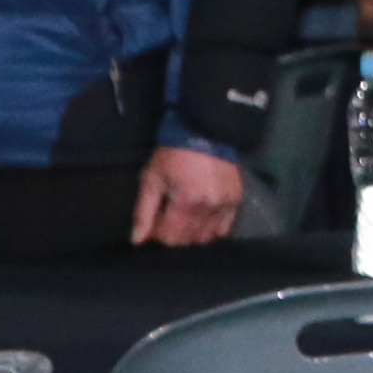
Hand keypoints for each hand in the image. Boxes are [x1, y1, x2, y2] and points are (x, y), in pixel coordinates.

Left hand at [133, 143, 247, 247]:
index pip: (170, 238)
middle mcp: (208, 208)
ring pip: (205, 238)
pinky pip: (224, 230)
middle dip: (173, 235)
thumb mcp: (151, 178)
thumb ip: (143, 212)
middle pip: (187, 240)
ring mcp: (225, 206)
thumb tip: (136, 240)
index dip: (158, 234)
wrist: (205, 133)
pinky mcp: (236, 202)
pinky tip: (201, 219)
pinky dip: (211, 230)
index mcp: (186, 202)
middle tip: (167, 218)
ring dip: (191, 235)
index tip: (154, 222)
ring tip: (184, 218)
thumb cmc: (173, 154)